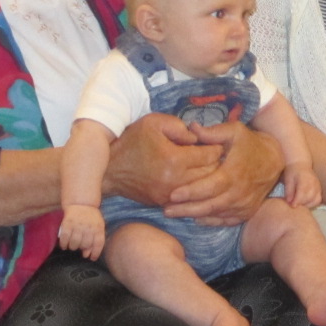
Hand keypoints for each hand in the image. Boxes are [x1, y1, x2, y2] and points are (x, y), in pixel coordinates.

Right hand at [58, 205, 105, 260]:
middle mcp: (88, 227)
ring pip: (74, 244)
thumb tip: (87, 255)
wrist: (81, 203)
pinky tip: (64, 245)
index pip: (98, 244)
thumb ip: (94, 240)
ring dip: (72, 247)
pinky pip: (64, 238)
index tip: (91, 258)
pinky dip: (63, 244)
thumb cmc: (90, 218)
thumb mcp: (97, 227)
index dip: (95, 253)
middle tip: (79, 246)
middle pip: (84, 245)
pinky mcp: (67, 224)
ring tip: (72, 245)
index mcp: (98, 228)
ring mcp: (77, 225)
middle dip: (81, 248)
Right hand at [105, 113, 219, 205]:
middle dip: (216, 163)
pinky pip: (189, 197)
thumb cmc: (132, 141)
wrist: (109, 168)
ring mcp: (170, 195)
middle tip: (214, 154)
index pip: (211, 155)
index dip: (216, 146)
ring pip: (203, 188)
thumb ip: (179, 126)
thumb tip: (197, 137)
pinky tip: (193, 177)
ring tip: (205, 165)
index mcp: (174, 160)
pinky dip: (195, 188)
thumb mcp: (154, 123)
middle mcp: (175, 181)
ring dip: (207, 177)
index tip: (214, 142)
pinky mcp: (164, 203)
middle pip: (211, 174)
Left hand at [164, 121, 283, 225]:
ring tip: (174, 214)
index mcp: (234, 172)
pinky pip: (226, 221)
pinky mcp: (246, 212)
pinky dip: (210, 221)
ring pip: (216, 215)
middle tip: (166, 210)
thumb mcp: (234, 131)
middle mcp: (239, 192)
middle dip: (186, 209)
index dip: (191, 192)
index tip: (172, 195)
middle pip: (209, 205)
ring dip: (194, 215)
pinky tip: (195, 218)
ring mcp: (243, 204)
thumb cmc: (249, 143)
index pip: (209, 186)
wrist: (274, 160)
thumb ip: (212, 132)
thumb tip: (191, 128)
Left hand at [281, 161, 322, 208]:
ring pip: (315, 200)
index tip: (292, 206)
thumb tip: (289, 202)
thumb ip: (288, 191)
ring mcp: (318, 186)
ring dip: (307, 205)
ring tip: (299, 204)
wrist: (300, 163)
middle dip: (301, 204)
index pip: (302, 193)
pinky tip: (305, 203)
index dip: (297, 201)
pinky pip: (318, 199)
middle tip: (293, 205)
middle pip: (309, 198)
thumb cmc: (292, 171)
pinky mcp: (319, 188)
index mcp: (304, 179)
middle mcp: (313, 183)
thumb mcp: (288, 180)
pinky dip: (312, 203)